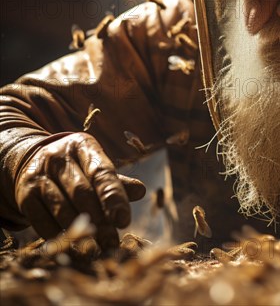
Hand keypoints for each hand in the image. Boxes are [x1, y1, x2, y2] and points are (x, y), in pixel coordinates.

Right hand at [14, 132, 145, 249]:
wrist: (33, 163)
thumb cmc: (76, 168)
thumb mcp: (95, 166)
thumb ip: (116, 182)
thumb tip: (140, 191)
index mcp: (83, 146)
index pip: (102, 172)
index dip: (113, 197)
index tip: (123, 221)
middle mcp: (58, 158)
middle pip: (82, 192)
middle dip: (99, 220)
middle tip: (111, 241)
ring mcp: (38, 176)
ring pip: (62, 208)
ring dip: (80, 231)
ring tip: (95, 248)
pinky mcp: (24, 196)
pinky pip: (42, 221)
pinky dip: (58, 235)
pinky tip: (72, 247)